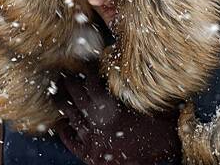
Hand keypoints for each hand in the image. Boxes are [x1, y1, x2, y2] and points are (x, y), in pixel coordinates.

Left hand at [54, 64, 180, 163]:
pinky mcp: (90, 155)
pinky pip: (72, 141)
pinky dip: (65, 133)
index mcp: (109, 105)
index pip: (90, 82)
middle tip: (64, 76)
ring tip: (57, 95)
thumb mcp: (150, 101)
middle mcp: (96, 120)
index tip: (83, 63)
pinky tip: (61, 126)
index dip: (85, 71)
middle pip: (76, 96)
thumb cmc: (160, 130)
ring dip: (63, 105)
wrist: (162, 155)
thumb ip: (138, 88)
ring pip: (71, 116)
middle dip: (69, 84)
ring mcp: (91, 138)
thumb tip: (140, 70)